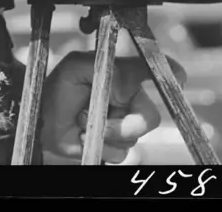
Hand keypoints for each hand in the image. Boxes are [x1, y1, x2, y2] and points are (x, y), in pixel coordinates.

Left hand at [38, 51, 186, 164]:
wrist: (41, 120)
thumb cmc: (56, 90)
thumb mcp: (75, 68)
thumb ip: (105, 68)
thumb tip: (128, 84)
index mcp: (121, 77)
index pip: (153, 73)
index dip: (171, 75)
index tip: (179, 77)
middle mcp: (127, 100)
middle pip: (149, 117)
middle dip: (125, 125)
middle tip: (100, 124)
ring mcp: (122, 123)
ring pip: (134, 138)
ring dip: (105, 135)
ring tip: (82, 123)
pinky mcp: (115, 145)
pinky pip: (121, 154)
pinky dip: (101, 148)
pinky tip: (84, 137)